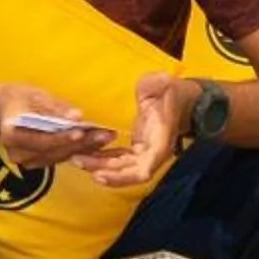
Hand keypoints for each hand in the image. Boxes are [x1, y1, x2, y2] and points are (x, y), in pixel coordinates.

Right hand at [0, 85, 115, 169]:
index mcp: (11, 134)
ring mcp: (26, 161)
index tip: (81, 131)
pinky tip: (97, 142)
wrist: (8, 109)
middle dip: (80, 143)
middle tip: (104, 134)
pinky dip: (78, 150)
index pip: (40, 140)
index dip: (61, 137)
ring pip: (59, 157)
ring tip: (106, 137)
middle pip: (53, 151)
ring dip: (84, 148)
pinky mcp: (37, 162)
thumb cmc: (23, 98)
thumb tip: (75, 117)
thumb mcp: (37, 96)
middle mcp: (16, 153)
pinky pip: (59, 158)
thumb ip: (55, 109)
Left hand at [82, 73, 190, 189]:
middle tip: (77, 160)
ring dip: (99, 166)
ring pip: (121, 169)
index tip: (100, 174)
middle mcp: (153, 153)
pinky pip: (119, 160)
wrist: (182, 99)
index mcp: (162, 141)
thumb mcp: (166, 84)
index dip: (122, 176)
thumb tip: (159, 81)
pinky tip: (87, 152)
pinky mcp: (138, 149)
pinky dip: (104, 159)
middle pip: (127, 173)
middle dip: (102, 171)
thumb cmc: (172, 91)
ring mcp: (145, 153)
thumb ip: (160, 84)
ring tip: (76, 157)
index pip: (145, 169)